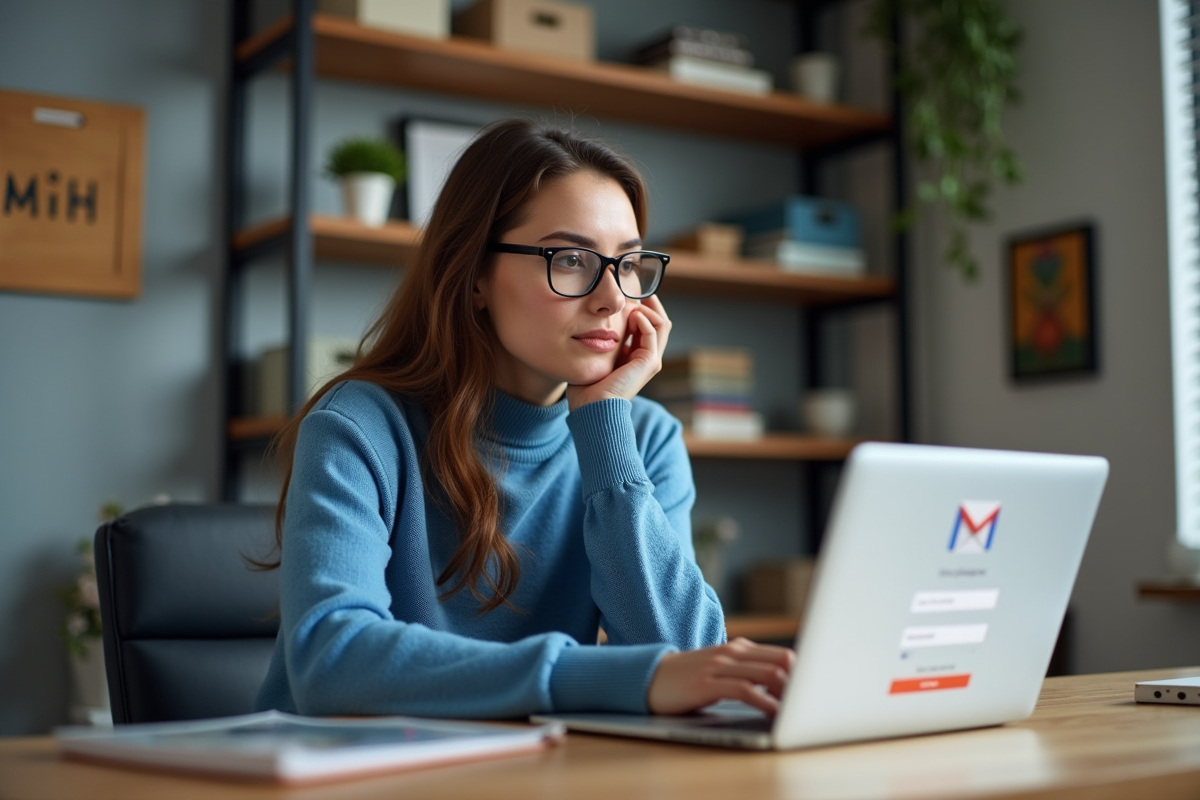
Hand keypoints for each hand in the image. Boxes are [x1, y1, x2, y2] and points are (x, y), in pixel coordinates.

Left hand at [566, 295, 671, 410]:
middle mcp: (646, 358)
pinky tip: (631, 314)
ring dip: (649, 308)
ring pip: (661, 324)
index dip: (639, 307)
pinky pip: (653, 332)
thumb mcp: (594, 356)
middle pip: (659, 323)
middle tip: (635, 287)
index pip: (646, 326)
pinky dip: (644, 319)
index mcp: (634, 357)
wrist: (591, 408)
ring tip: (633, 300)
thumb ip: (598, 340)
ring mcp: (650, 360)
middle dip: (649, 303)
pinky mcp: (649, 362)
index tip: (625, 294)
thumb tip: (592, 321)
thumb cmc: (587, 387)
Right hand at [647, 638, 794, 715]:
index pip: (782, 654)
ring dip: (788, 696)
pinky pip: (745, 691)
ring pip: (768, 674)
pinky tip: (774, 715)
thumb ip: (747, 671)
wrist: (649, 678)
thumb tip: (782, 686)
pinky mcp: (707, 683)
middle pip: (782, 661)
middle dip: (801, 684)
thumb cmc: (688, 679)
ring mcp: (719, 666)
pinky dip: (765, 704)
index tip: (811, 695)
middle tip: (808, 705)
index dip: (802, 675)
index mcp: (738, 648)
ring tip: (797, 713)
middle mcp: (732, 652)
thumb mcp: (720, 669)